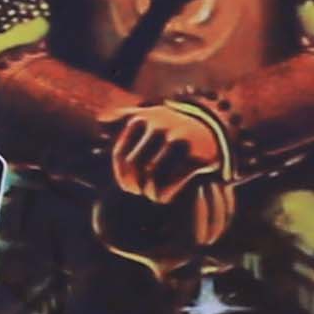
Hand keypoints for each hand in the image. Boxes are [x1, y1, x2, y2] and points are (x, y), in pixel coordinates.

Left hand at [104, 97, 229, 200]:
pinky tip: (166, 198)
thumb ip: (123, 116)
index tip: (130, 186)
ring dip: (150, 192)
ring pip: (152, 175)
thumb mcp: (150, 115)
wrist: (213, 129)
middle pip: (135, 166)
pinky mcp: (195, 156)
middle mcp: (159, 127)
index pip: (121, 154)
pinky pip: (173, 182)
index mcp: (142, 119)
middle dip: (135, 185)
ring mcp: (178, 140)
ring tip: (154, 196)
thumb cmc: (174, 125)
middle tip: (141, 192)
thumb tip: (100, 121)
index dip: (121, 176)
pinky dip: (166, 195)